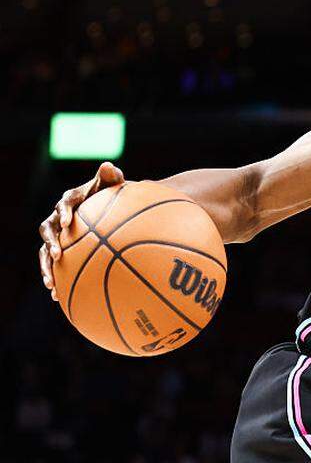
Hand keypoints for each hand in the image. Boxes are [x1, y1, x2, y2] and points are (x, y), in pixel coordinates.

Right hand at [38, 161, 124, 300]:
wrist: (110, 207)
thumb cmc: (113, 194)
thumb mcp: (114, 184)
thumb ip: (111, 176)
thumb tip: (108, 165)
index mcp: (71, 200)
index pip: (64, 205)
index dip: (64, 213)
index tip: (68, 222)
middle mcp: (59, 218)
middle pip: (47, 230)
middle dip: (50, 244)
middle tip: (58, 255)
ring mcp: (58, 235)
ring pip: (45, 252)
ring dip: (46, 267)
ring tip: (50, 284)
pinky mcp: (61, 249)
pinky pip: (54, 266)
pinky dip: (55, 280)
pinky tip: (57, 297)